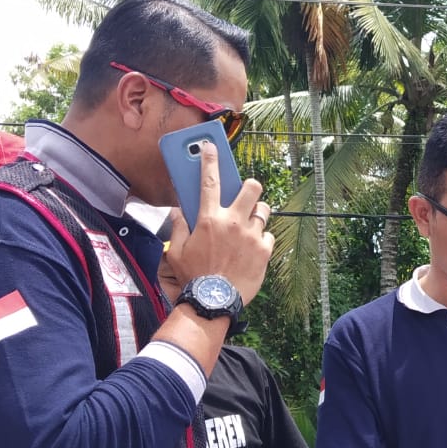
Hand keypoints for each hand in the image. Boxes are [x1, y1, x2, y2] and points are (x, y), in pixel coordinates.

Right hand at [164, 141, 272, 303]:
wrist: (213, 302)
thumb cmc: (193, 277)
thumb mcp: (178, 252)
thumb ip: (180, 227)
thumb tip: (179, 211)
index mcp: (209, 219)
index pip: (209, 181)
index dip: (209, 159)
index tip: (210, 145)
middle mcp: (233, 222)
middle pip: (252, 187)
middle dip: (250, 186)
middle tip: (244, 195)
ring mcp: (252, 235)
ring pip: (263, 210)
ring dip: (257, 213)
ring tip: (249, 224)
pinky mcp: (265, 250)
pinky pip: (269, 235)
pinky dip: (262, 239)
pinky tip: (252, 249)